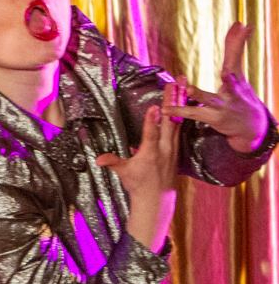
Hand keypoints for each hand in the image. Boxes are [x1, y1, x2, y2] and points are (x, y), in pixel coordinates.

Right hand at [95, 94, 179, 251]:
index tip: (154, 107)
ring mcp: (173, 148)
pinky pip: (179, 130)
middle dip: (172, 103)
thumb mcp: (123, 173)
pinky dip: (181, 117)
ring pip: (176, 123)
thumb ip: (113, 162)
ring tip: (182, 89)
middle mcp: (164, 149)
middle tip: (175, 86)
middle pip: (169, 122)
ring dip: (179, 105)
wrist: (156, 198)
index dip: (152, 120)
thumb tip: (99, 159)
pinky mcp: (176, 149)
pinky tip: (184, 107)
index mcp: (150, 154)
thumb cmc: (138, 185)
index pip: (151, 134)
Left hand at [171, 23, 271, 153]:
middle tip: (229, 68)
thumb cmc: (242, 95)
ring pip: (208, 98)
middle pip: (230, 74)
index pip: (237, 55)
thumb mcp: (238, 72)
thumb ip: (234, 49)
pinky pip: (193, 113)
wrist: (251, 126)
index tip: (242, 24)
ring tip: (189, 88)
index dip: (238, 40)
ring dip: (199, 94)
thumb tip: (240, 24)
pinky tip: (166, 108)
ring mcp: (222, 104)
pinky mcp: (213, 117)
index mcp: (236, 77)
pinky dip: (179, 110)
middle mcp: (232, 90)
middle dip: (230, 69)